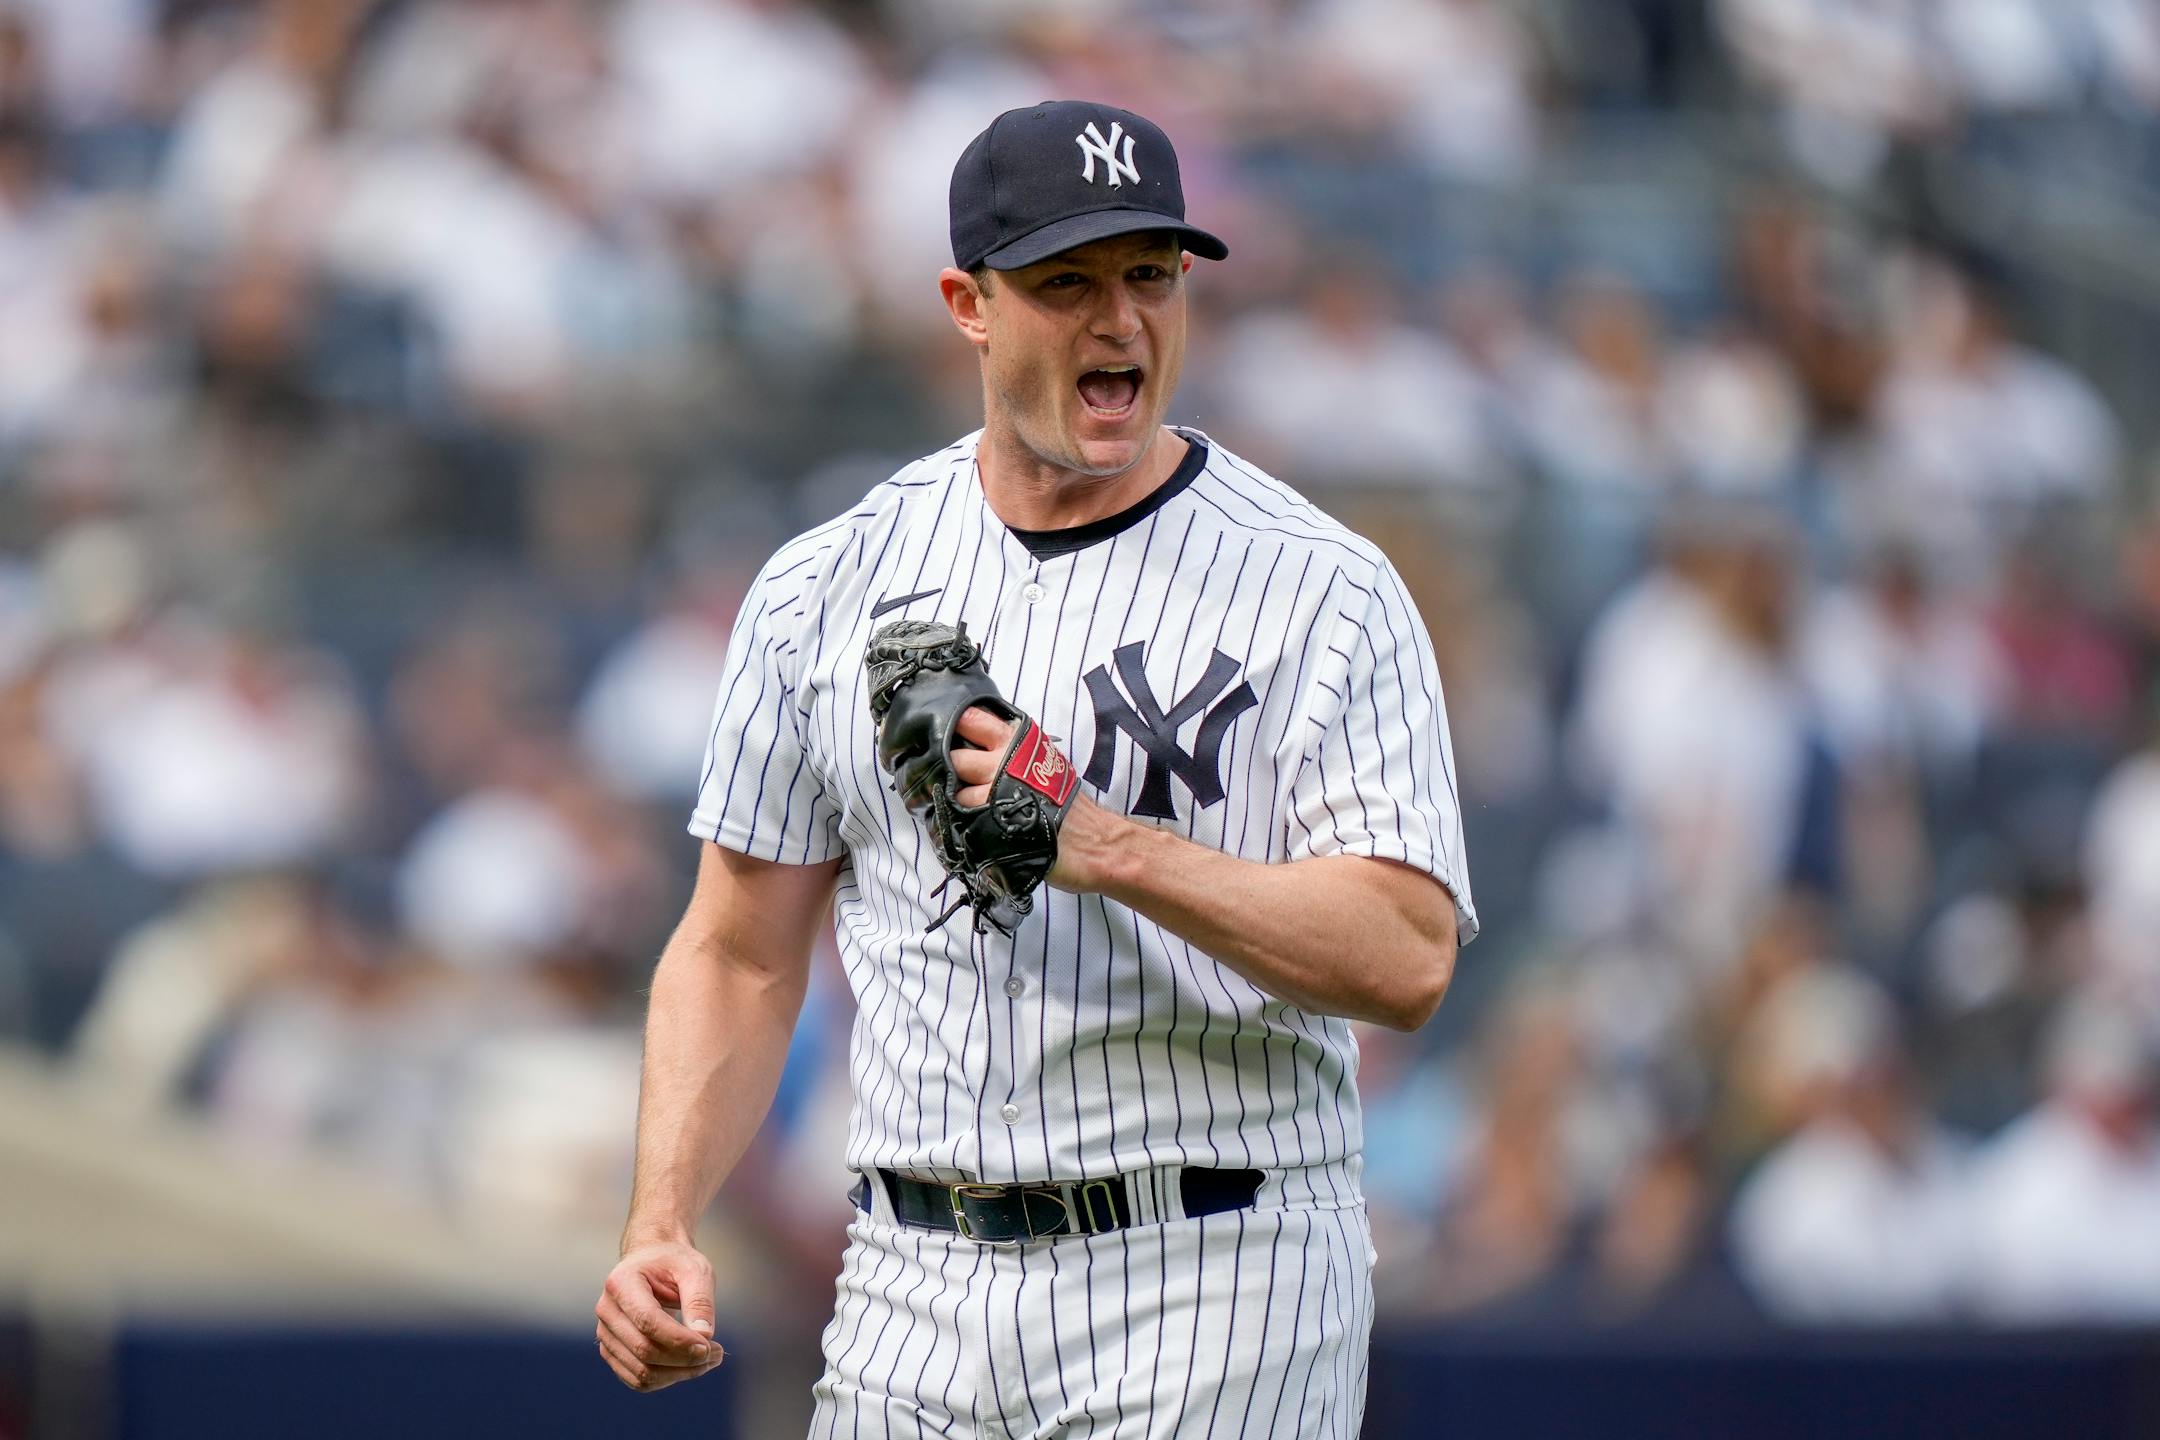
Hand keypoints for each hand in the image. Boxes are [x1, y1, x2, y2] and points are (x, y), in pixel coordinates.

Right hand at [594, 1241, 723, 1392]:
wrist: (653, 1261)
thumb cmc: (675, 1263)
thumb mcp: (695, 1269)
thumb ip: (699, 1300)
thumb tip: (705, 1336)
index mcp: (622, 1283)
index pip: (647, 1321)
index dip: (679, 1340)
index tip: (710, 1346)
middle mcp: (607, 1310)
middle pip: (644, 1350)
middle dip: (685, 1359)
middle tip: (718, 1353)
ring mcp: (605, 1334)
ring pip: (641, 1372)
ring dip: (679, 1374)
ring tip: (709, 1359)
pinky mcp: (612, 1351)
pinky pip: (637, 1379)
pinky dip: (667, 1379)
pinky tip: (690, 1365)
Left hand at [950, 706, 1125, 892]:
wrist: (1090, 840)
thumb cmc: (1064, 799)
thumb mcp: (1043, 757)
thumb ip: (1010, 746)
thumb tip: (977, 740)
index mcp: (1015, 740)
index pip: (971, 719)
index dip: (955, 726)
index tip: (950, 735)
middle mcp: (1001, 762)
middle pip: (954, 756)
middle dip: (950, 768)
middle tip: (958, 780)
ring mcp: (993, 794)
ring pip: (955, 792)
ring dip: (957, 801)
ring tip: (972, 809)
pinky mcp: (988, 825)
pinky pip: (961, 820)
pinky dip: (962, 823)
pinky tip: (974, 825)